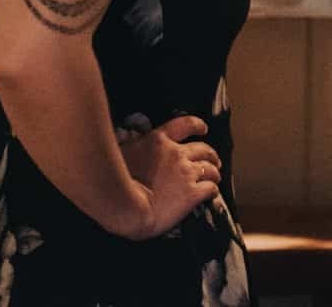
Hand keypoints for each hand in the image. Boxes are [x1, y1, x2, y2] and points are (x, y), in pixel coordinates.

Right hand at [119, 115, 221, 239]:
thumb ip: (137, 148)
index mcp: (158, 141)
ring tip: (215, 176)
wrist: (126, 206)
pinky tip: (213, 193)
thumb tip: (137, 149)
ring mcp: (186, 173)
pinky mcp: (192, 194)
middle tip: (214, 160)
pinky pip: (210, 188)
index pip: (184, 125)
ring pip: (210, 168)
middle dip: (211, 154)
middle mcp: (176, 153)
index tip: (203, 129)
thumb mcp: (123, 154)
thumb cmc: (116, 181)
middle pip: (203, 149)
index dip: (196, 125)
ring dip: (214, 172)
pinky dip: (213, 190)